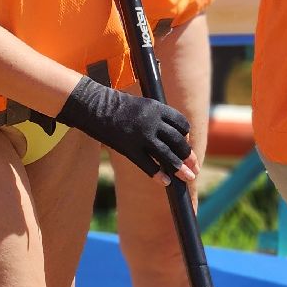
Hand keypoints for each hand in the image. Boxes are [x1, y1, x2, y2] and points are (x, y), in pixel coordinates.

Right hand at [56, 76, 197, 184]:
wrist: (92, 105)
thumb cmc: (115, 104)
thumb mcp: (140, 104)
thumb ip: (155, 117)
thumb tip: (170, 134)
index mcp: (157, 108)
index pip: (182, 124)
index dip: (186, 135)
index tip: (186, 143)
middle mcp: (152, 122)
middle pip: (178, 142)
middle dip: (189, 156)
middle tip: (195, 167)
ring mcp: (141, 136)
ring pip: (167, 155)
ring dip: (179, 168)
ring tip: (188, 178)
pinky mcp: (128, 148)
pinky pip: (148, 165)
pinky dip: (158, 174)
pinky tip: (165, 182)